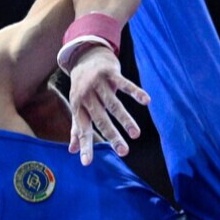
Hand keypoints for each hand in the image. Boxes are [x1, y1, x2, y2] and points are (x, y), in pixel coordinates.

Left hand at [64, 47, 149, 165]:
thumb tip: (72, 151)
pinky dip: (135, 92)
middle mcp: (87, 96)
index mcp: (78, 107)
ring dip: (126, 119)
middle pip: (101, 119)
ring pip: (114, 105)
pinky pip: (125, 84)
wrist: (85, 55)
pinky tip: (146, 101)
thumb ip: (76, 129)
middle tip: (124, 152)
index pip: (82, 130)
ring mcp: (99, 84)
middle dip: (113, 136)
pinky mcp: (110, 73)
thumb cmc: (82, 87)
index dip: (84, 146)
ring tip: (136, 135)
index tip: (87, 163)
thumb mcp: (77, 106)